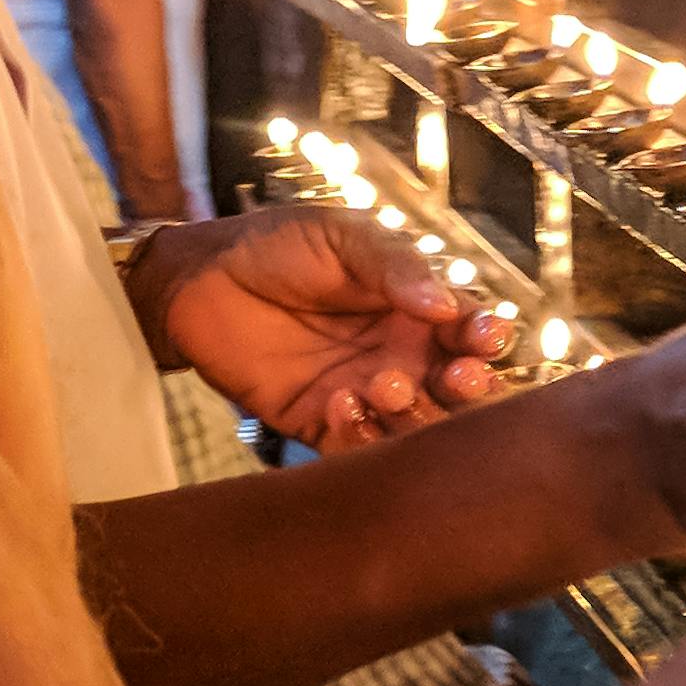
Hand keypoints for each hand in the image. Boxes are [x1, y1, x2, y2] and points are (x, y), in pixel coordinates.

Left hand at [127, 209, 509, 451]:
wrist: (199, 280)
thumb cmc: (277, 246)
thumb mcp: (342, 236)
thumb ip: (395, 265)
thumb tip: (446, 304)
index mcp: (416, 311)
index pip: (470, 333)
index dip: (486, 339)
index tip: (483, 337)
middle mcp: (401, 357)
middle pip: (457, 390)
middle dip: (468, 389)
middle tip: (454, 376)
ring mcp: (365, 394)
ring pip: (417, 425)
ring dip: (414, 413)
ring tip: (384, 385)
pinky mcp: (322, 425)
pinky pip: (358, 448)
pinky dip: (361, 437)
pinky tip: (342, 404)